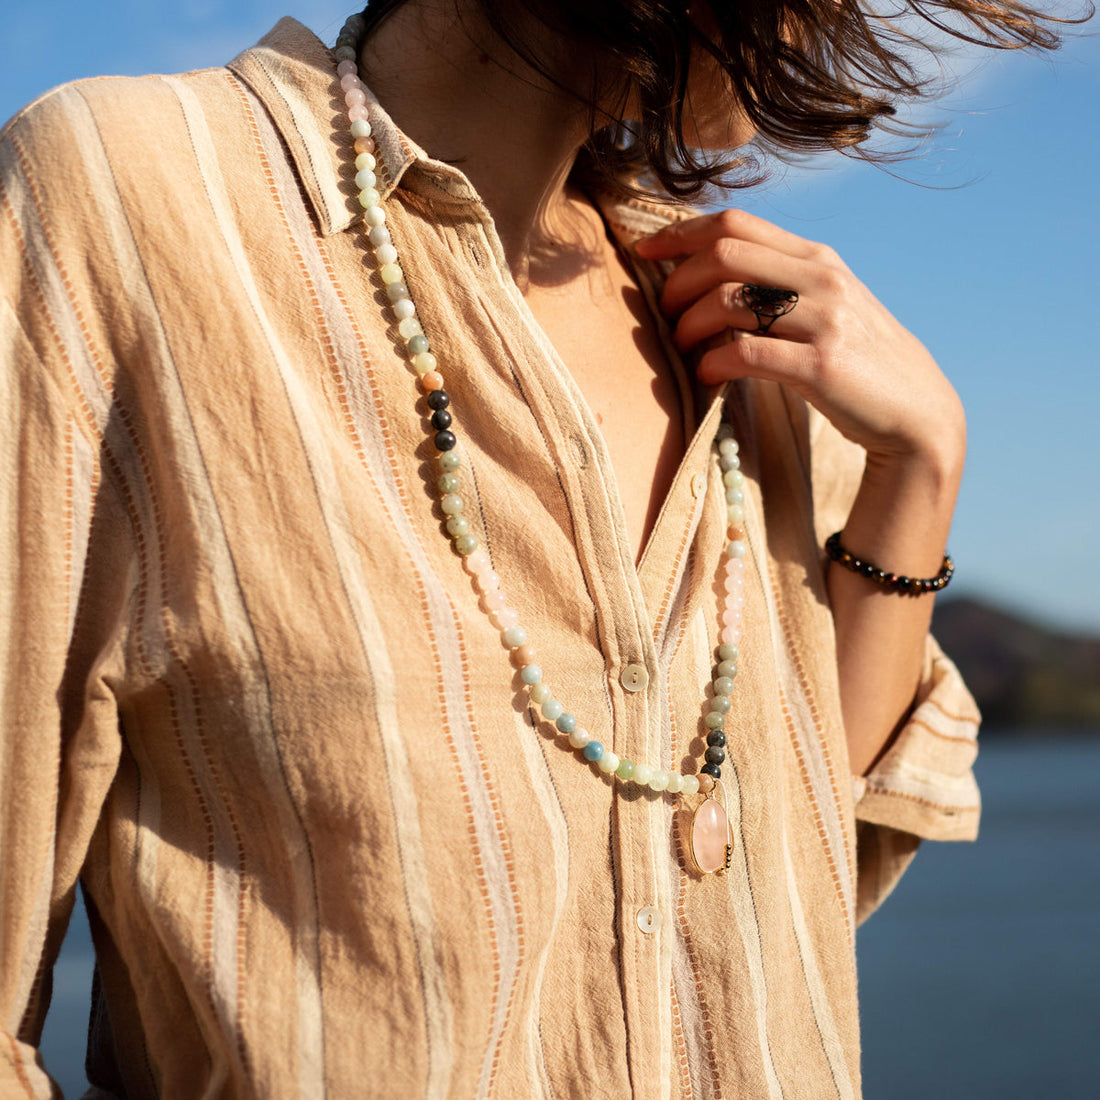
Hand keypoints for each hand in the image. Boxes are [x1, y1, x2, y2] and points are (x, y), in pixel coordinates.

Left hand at [635, 209, 965, 469]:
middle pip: (724, 254)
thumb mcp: (826, 308)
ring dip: (689, 325)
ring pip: (728, 300)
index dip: (679, 233)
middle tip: (663, 314)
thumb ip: (780, 286)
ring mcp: (825, 320)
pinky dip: (712, 363)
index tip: (642, 250)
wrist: (916, 413)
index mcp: (817, 258)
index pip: (735, 223)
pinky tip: (706, 375)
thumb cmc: (857, 364)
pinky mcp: (821, 366)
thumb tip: (708, 277)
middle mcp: (822, 278)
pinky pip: (746, 353)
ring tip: (683, 348)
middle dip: (677, 281)